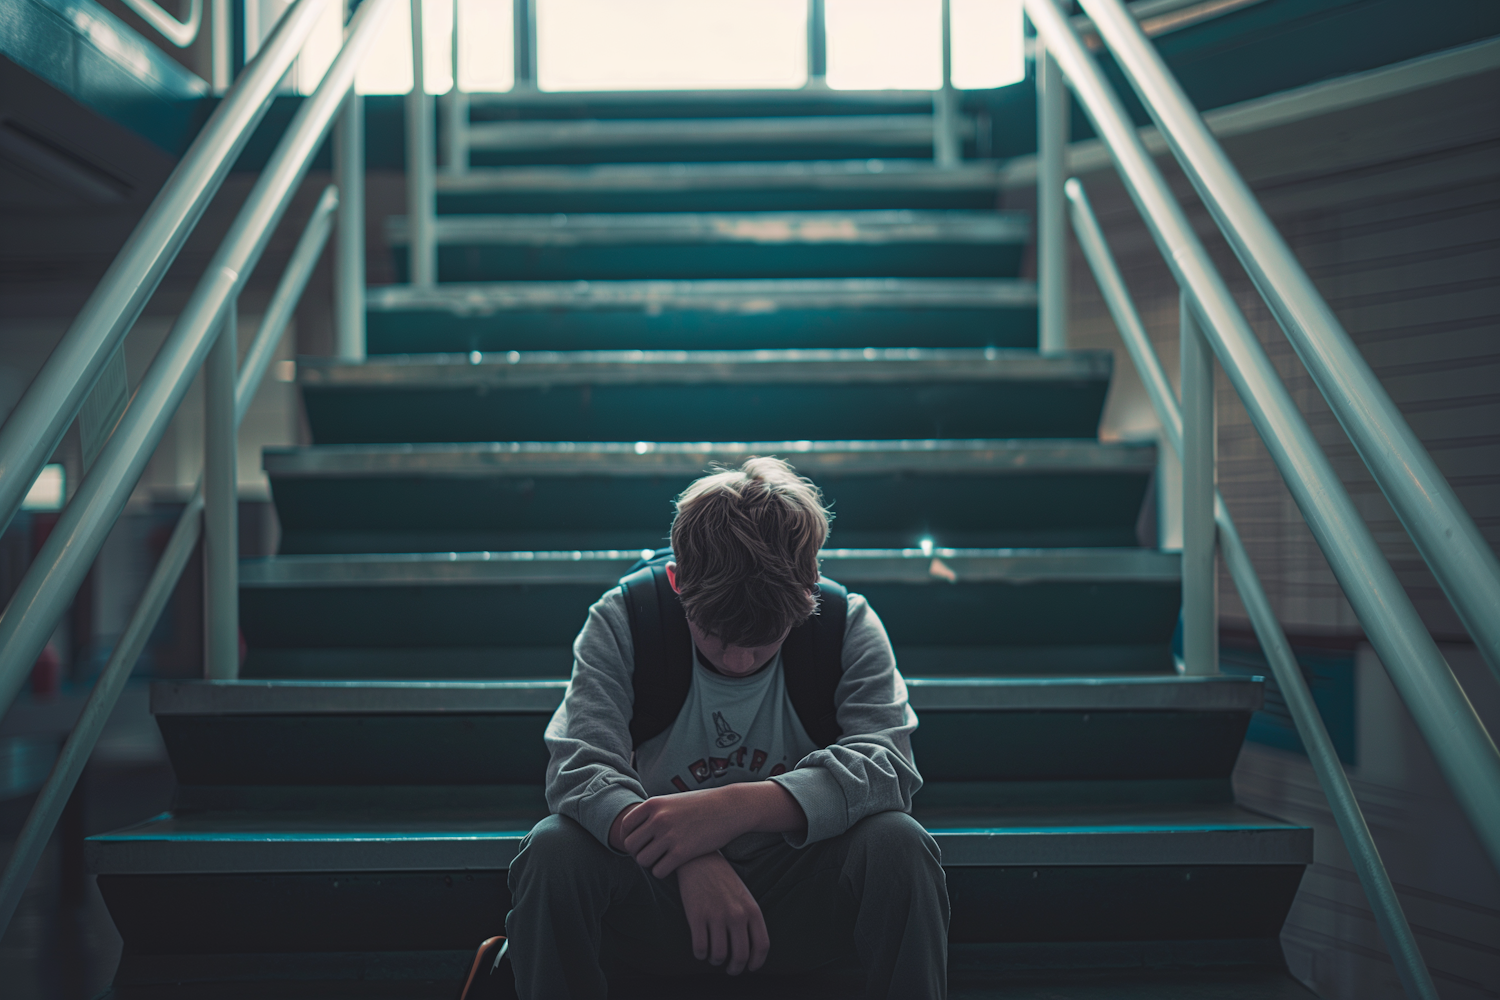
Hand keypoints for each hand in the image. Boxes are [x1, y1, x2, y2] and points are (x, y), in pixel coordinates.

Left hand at [621, 789, 743, 876]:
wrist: (731, 808)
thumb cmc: (702, 805)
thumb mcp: (674, 801)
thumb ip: (655, 812)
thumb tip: (634, 829)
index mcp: (654, 804)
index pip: (626, 827)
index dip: (630, 837)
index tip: (641, 843)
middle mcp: (658, 819)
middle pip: (631, 846)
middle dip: (639, 852)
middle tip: (652, 853)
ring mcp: (670, 836)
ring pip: (643, 860)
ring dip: (651, 863)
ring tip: (663, 859)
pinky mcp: (682, 852)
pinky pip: (659, 871)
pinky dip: (663, 871)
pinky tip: (673, 865)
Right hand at [676, 853, 768, 975]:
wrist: (700, 859)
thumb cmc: (723, 880)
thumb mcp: (744, 896)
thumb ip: (749, 919)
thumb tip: (750, 950)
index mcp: (752, 909)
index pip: (761, 945)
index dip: (756, 962)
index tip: (750, 968)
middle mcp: (736, 914)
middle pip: (741, 956)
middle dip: (735, 968)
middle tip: (731, 969)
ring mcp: (716, 915)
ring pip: (719, 955)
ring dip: (716, 960)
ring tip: (714, 956)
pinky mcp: (696, 916)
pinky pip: (700, 948)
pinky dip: (700, 954)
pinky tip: (701, 950)